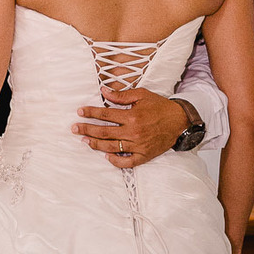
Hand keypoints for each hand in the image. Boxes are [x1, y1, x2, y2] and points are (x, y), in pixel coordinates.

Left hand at [72, 88, 191, 169]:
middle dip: (87, 129)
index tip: (80, 112)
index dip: (91, 113)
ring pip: (112, 147)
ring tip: (85, 141)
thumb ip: (121, 95)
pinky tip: (106, 157)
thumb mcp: (142, 95)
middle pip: (104, 132)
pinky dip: (115, 161)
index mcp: (132, 116)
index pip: (105, 114)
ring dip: (96, 144)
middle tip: (74, 129)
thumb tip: (103, 91)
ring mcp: (138, 145)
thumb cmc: (160, 107)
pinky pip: (127, 162)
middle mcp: (133, 132)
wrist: (179, 121)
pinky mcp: (144, 155)